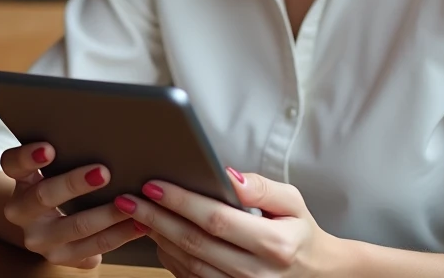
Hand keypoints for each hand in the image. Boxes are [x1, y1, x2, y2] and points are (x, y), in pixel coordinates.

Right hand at [0, 142, 147, 268]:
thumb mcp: (51, 169)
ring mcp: (38, 238)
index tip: (49, 148)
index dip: (28, 156)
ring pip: (73, 227)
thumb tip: (104, 134)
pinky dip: (118, 235)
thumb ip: (66, 153)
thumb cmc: (56, 182)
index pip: (13, 163)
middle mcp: (20, 211)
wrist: (43, 224)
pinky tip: (138, 225)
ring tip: (129, 202)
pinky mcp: (58, 256)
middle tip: (103, 172)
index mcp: (19, 180)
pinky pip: (91, 248)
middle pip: (43, 196)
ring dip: (105, 214)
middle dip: (75, 184)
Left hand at [112, 167, 338, 277]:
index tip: (153, 185)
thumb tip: (226, 175)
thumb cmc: (300, 233)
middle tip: (128, 199)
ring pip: (187, 264)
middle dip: (156, 218)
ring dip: (157, 238)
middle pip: (194, 243)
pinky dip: (168, 259)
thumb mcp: (292, 201)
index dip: (181, 202)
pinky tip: (156, 238)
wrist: (316, 276)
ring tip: (135, 215)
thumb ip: (260, 187)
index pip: (216, 219)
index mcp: (273, 244)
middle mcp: (254, 273)